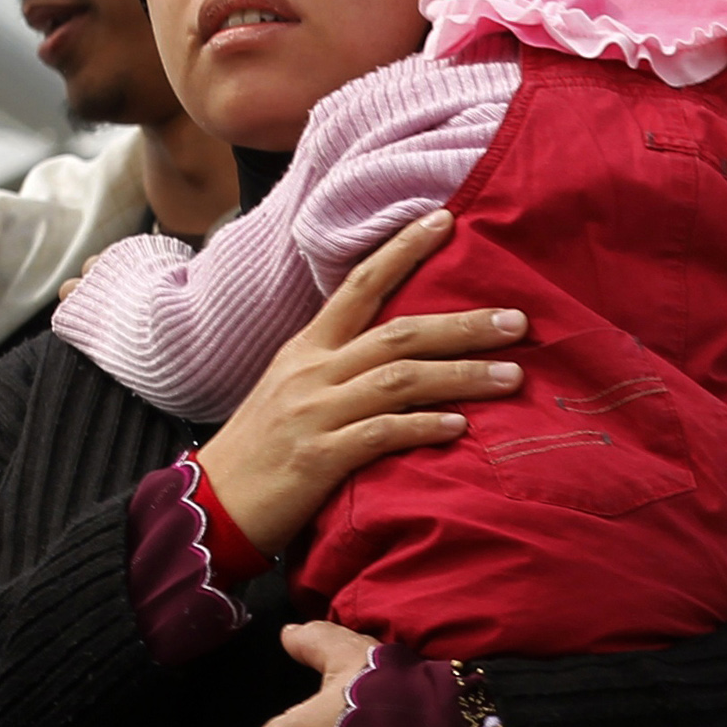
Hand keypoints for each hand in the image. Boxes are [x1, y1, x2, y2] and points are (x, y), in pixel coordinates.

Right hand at [191, 210, 525, 556]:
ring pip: (399, 379)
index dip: (403, 249)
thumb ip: (340, 368)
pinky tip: (460, 427)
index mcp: (307, 349)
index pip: (359, 284)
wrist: (209, 507)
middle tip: (517, 320)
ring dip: (461, 376)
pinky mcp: (318, 458)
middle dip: (462, 325)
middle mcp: (312, 371)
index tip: (446, 220)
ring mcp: (314, 413)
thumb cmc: (261, 452)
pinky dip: (424, 427)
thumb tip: (399, 352)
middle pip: (398, 332)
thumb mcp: (293, 393)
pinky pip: (381, 434)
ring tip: (512, 376)